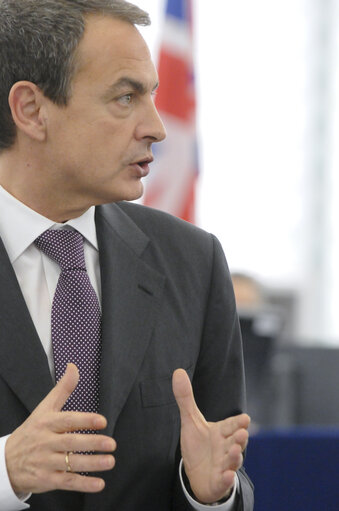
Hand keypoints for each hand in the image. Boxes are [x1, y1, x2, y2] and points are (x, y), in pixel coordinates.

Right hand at [5, 363, 115, 495]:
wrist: (6, 461)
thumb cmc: (32, 431)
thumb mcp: (44, 409)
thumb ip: (62, 389)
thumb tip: (73, 367)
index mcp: (47, 423)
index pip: (67, 420)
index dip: (85, 420)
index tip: (102, 421)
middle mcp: (46, 443)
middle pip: (71, 443)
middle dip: (92, 443)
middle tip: (112, 443)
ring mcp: (46, 462)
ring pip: (71, 464)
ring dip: (92, 464)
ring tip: (110, 461)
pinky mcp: (47, 480)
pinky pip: (67, 482)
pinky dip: (83, 484)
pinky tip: (99, 484)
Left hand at [172, 369, 249, 503]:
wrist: (197, 474)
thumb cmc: (198, 445)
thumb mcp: (190, 420)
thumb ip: (186, 398)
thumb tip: (177, 371)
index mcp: (222, 432)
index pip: (232, 424)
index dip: (238, 422)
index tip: (245, 418)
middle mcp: (226, 447)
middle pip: (236, 441)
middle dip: (240, 438)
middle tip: (243, 433)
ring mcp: (224, 465)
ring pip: (232, 460)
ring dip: (235, 456)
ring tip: (234, 451)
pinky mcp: (218, 481)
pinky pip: (223, 481)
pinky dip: (226, 479)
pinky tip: (226, 475)